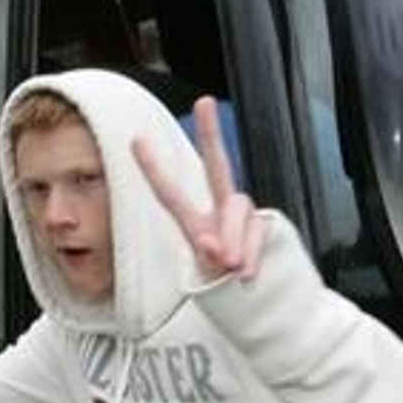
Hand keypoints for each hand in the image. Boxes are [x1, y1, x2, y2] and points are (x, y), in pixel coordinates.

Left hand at [132, 97, 266, 282]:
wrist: (257, 300)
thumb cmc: (225, 285)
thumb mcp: (211, 274)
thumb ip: (213, 255)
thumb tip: (225, 251)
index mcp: (198, 222)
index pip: (172, 194)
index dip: (153, 168)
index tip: (135, 138)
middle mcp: (221, 211)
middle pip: (217, 166)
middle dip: (211, 134)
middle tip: (204, 102)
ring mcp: (244, 218)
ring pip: (237, 208)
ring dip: (232, 239)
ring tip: (229, 266)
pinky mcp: (266, 226)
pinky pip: (258, 230)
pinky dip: (250, 253)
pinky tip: (245, 274)